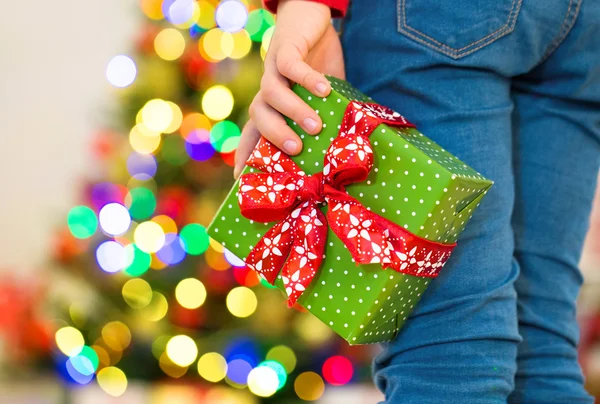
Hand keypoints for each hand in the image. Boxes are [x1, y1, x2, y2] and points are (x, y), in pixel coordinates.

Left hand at [234, 0, 344, 177]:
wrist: (310, 18)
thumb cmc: (316, 63)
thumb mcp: (320, 98)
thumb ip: (326, 117)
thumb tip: (345, 147)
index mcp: (273, 104)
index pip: (254, 133)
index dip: (246, 155)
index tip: (242, 179)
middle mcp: (268, 89)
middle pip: (257, 115)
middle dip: (273, 135)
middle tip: (296, 150)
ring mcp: (273, 68)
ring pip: (271, 93)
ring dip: (292, 111)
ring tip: (316, 125)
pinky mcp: (284, 47)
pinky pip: (289, 66)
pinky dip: (305, 79)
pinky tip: (323, 91)